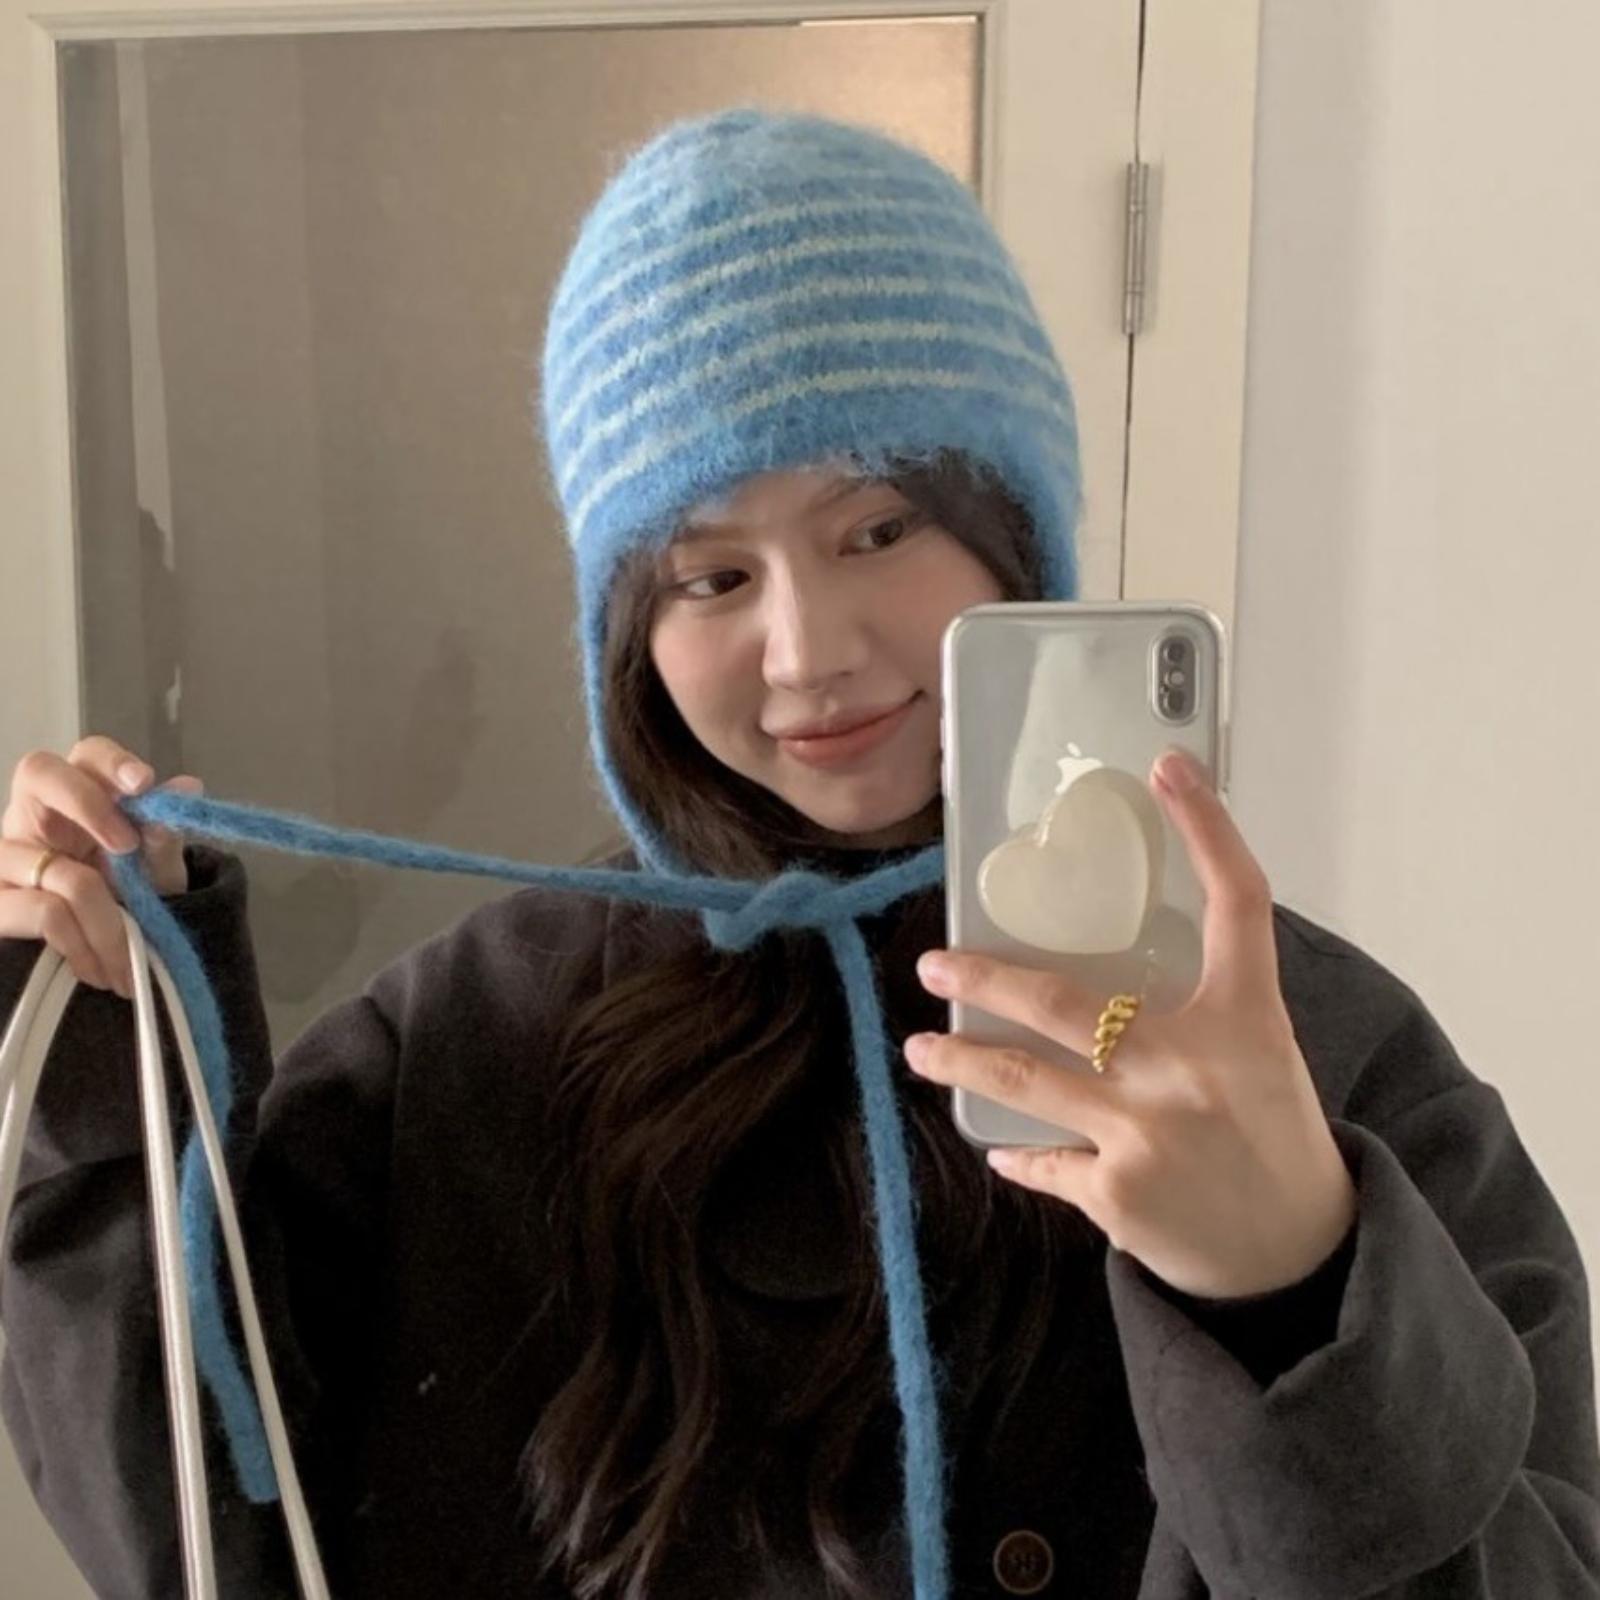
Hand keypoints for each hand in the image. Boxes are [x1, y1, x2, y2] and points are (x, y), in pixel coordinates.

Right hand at [0, 737, 203, 998]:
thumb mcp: (154, 872)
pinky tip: (100, 969)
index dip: (112, 762)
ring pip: (59, 867)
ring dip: (108, 920)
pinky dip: (84, 945)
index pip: (88, 754)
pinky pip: (44, 912)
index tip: (142, 784)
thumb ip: (163, 835)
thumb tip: (187, 788)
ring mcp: (6, 856)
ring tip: (130, 960)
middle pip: (38, 771)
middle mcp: (34, 815)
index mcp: (81, 797)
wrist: (102, 964)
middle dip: (88, 803)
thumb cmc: (129, 903)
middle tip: (126, 847)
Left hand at [905, 747, 1356, 1299]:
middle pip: (1063, 1001)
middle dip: (985, 980)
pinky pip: (1041, 1159)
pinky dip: (1018, 1152)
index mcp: (1244, 1018)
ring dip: (960, 1062)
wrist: (1299, 1260)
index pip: (1237, 901)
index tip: (1170, 767)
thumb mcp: (1259, 1054)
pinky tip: (1000, 1145)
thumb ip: (1199, 1007)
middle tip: (935, 966)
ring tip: (921, 1052)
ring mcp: (1143, 1133)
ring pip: (1021, 1082)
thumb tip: (1113, 966)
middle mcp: (1189, 1066)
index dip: (1208, 827)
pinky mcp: (1114, 1195)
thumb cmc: (1275, 1140)